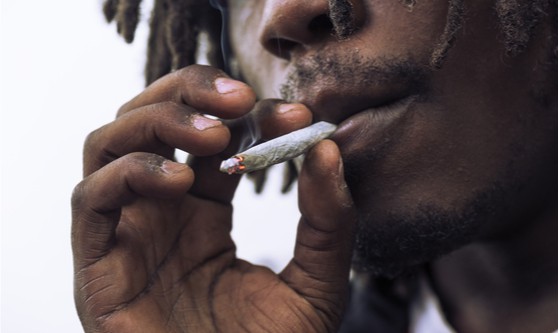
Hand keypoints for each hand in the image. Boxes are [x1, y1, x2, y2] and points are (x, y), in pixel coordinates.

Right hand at [71, 65, 356, 332]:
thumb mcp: (316, 284)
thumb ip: (328, 220)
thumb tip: (329, 147)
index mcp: (204, 211)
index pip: (213, 136)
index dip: (249, 114)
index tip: (294, 113)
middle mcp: (159, 213)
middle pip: (151, 119)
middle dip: (192, 92)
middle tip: (244, 98)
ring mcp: (127, 234)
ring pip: (110, 143)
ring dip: (158, 121)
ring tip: (215, 136)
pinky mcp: (98, 266)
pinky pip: (91, 199)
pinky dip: (129, 174)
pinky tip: (179, 184)